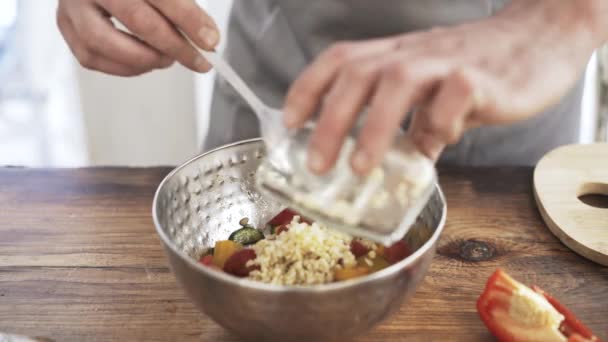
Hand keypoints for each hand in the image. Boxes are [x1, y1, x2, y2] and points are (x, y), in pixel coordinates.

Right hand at [57, 0, 218, 75]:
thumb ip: (181, 6)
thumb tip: (207, 37)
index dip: (189, 20)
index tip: (210, 41)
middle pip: (136, 19)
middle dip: (174, 46)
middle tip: (198, 61)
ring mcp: (72, 5)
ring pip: (103, 42)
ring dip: (144, 59)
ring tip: (168, 59)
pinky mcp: (65, 25)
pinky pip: (91, 57)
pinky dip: (124, 67)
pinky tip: (145, 62)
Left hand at [283, 1, 598, 173]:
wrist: (539, 38)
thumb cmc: (478, 66)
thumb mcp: (432, 89)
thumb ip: (411, 123)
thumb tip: (395, 162)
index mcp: (394, 54)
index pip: (339, 60)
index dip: (308, 88)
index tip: (289, 123)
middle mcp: (411, 53)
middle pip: (357, 74)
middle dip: (329, 121)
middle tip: (316, 166)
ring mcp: (445, 61)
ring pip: (398, 82)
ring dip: (374, 128)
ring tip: (360, 168)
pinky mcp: (482, 75)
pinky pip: (454, 97)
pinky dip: (439, 124)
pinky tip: (437, 146)